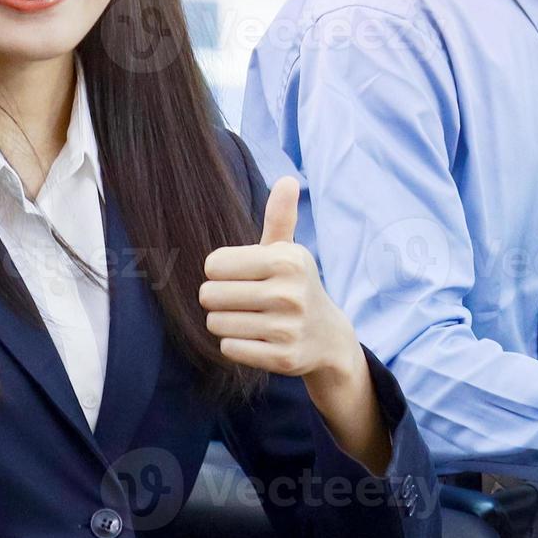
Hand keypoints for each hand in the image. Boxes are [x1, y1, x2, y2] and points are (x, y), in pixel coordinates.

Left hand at [201, 177, 361, 381]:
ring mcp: (287, 327)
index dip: (221, 272)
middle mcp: (288, 292)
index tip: (244, 277)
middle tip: (244, 301)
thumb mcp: (289, 252)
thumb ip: (280, 217)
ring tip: (252, 320)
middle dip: (219, 299)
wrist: (328, 337)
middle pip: (209, 295)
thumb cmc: (295, 286)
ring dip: (226, 323)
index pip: (213, 264)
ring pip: (216, 323)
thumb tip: (288, 179)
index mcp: (286, 259)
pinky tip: (258, 339)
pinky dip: (236, 344)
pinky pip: (229, 348)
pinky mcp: (283, 358)